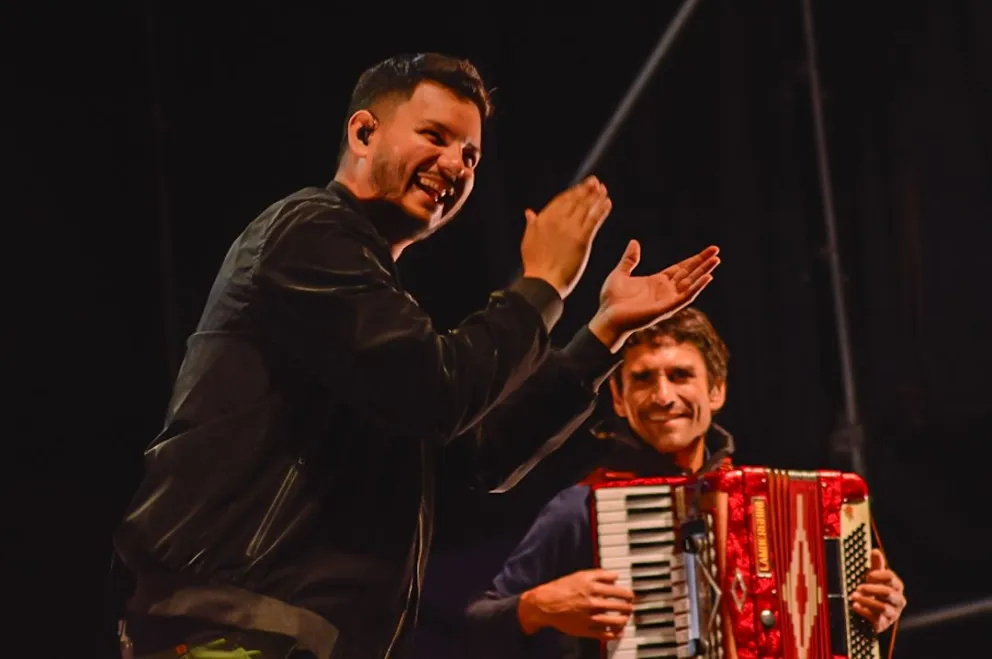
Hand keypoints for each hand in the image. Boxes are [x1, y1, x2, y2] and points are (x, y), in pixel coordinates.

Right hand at [517, 569, 633, 640]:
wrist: (545, 603)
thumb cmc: (562, 588)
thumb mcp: (581, 575)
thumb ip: (600, 574)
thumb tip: (616, 576)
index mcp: (593, 588)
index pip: (620, 592)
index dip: (629, 595)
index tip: (631, 596)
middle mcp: (593, 603)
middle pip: (620, 607)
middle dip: (629, 607)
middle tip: (630, 607)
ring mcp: (590, 617)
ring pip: (615, 621)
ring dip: (624, 620)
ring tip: (625, 618)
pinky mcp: (585, 630)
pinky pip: (605, 634)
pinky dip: (614, 634)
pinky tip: (618, 632)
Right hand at [520, 176, 612, 298]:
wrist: (543, 281)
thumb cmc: (534, 265)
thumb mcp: (528, 241)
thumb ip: (531, 224)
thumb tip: (529, 212)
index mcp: (544, 219)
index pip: (562, 200)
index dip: (573, 191)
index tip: (581, 186)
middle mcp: (558, 221)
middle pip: (576, 200)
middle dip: (587, 190)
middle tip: (596, 182)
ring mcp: (571, 229)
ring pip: (586, 208)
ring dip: (596, 197)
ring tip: (604, 190)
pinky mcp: (582, 239)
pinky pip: (594, 220)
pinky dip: (602, 210)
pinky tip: (608, 203)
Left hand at [588, 240, 719, 350]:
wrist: (606, 318)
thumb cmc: (611, 301)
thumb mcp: (620, 274)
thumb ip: (629, 260)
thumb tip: (634, 242)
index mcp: (656, 282)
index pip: (680, 268)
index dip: (693, 259)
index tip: (707, 250)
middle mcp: (665, 291)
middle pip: (689, 273)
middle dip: (703, 262)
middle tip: (717, 250)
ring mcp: (667, 300)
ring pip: (690, 284)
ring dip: (703, 272)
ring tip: (716, 261)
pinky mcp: (666, 308)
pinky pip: (685, 297)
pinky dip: (697, 287)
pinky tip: (707, 278)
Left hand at [851, 549, 905, 632]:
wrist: (873, 612)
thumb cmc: (875, 591)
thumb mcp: (875, 578)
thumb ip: (876, 566)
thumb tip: (875, 551)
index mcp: (896, 587)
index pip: (892, 579)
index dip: (880, 576)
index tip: (869, 575)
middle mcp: (898, 601)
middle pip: (889, 593)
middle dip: (873, 589)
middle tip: (859, 587)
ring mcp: (893, 613)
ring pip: (883, 607)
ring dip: (867, 601)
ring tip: (853, 596)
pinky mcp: (884, 624)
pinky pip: (876, 619)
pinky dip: (864, 612)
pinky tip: (855, 606)